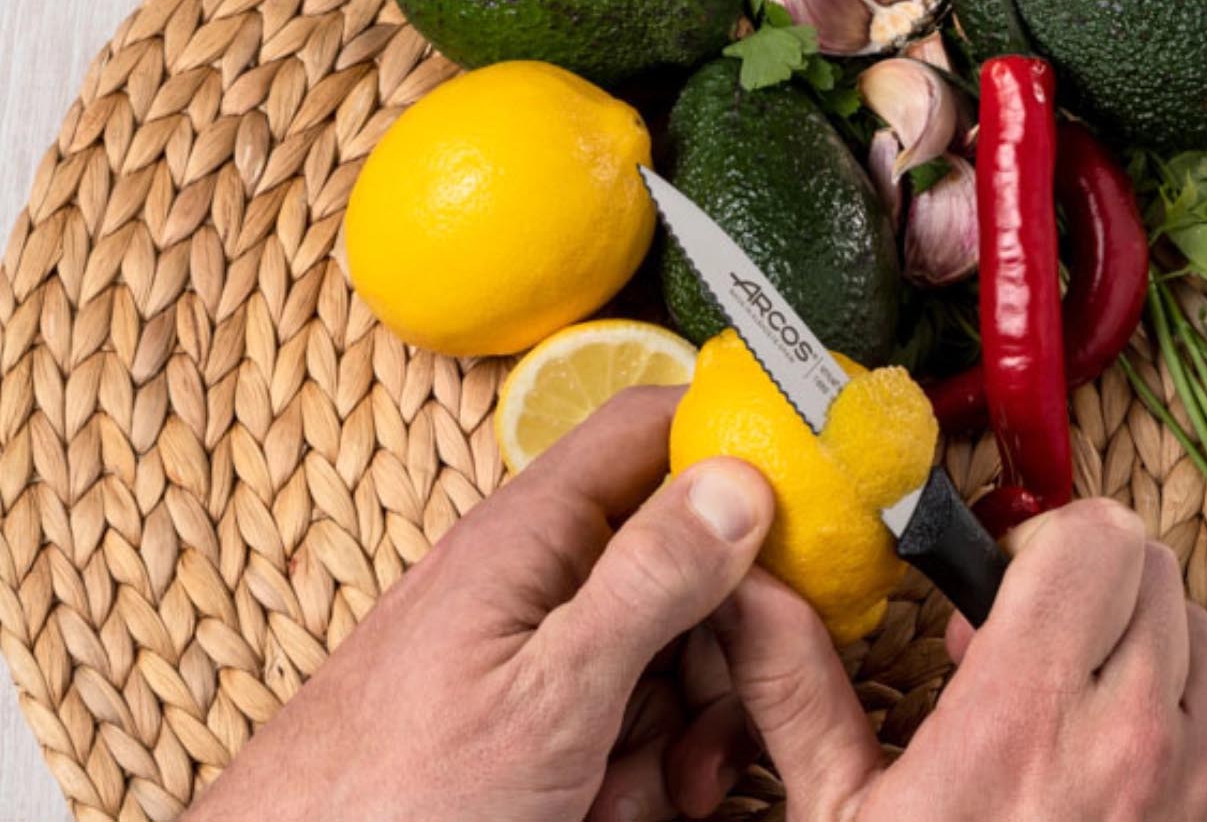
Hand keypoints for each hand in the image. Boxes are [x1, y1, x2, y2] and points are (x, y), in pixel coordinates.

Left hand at [184, 386, 774, 821]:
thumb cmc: (396, 794)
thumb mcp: (550, 693)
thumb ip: (647, 581)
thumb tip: (739, 479)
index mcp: (533, 532)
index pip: (650, 427)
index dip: (733, 443)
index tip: (807, 501)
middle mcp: (534, 571)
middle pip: (676, 551)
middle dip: (719, 636)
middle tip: (717, 718)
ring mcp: (532, 640)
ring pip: (660, 641)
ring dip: (679, 717)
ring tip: (644, 789)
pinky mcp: (529, 703)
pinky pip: (618, 703)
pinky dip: (633, 755)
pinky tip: (608, 802)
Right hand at [714, 497, 1206, 821]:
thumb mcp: (840, 818)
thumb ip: (797, 687)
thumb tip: (748, 592)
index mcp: (1026, 724)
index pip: (1092, 540)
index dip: (1039, 541)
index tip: (998, 585)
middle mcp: (1139, 745)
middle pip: (1150, 568)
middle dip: (1082, 583)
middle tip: (1021, 648)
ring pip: (1197, 634)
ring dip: (1134, 646)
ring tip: (1066, 714)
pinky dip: (1180, 721)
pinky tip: (1114, 776)